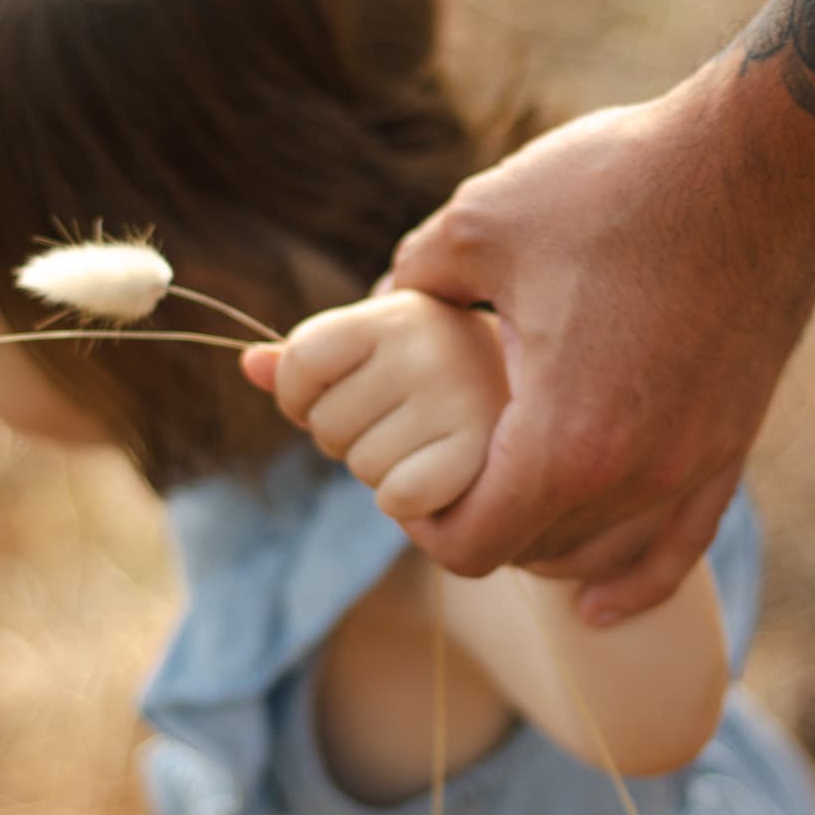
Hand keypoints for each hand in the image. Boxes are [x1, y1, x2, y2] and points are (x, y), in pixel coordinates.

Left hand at [242, 290, 507, 521]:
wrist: (567, 388)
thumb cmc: (462, 367)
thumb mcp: (392, 343)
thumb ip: (316, 357)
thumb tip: (247, 364)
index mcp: (400, 311)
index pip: (300, 361)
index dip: (297, 392)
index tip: (332, 392)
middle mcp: (430, 349)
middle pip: (324, 426)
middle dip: (352, 436)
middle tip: (410, 416)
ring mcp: (462, 404)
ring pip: (362, 468)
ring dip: (386, 471)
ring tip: (438, 440)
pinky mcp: (489, 460)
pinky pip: (399, 501)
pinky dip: (413, 503)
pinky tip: (450, 473)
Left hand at [389, 67, 814, 621]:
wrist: (760, 158)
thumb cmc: (617, 186)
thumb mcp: (479, 225)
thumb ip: (414, 283)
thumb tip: (376, 308)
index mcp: (563, 439)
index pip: (470, 544)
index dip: (421, 522)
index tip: (406, 478)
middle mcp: (636, 476)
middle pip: (533, 555)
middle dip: (481, 523)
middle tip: (448, 467)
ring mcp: (695, 465)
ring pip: (601, 556)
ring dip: (546, 546)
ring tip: (507, 505)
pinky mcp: (735, 442)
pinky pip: (681, 544)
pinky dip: (632, 577)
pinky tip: (594, 600)